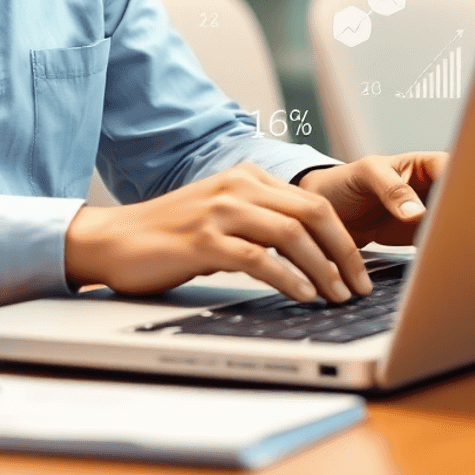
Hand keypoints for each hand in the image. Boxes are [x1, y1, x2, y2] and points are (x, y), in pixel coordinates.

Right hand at [65, 162, 373, 303]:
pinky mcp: (203, 240)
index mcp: (247, 177)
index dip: (344, 238)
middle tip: (359, 287)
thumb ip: (259, 222)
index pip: (313, 202)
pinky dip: (287, 277)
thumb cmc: (169, 235)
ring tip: (337, 296)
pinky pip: (258, 257)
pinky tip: (302, 295)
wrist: (113, 239)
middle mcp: (237, 186)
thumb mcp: (221, 215)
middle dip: (344, 253)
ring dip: (323, 269)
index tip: (360, 270)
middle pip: (312, 212)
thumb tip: (309, 254)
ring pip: (291, 233)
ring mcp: (220, 210)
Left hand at [297, 152, 447, 246]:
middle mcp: (431, 189)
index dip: (462, 183)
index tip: (461, 201)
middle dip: (464, 213)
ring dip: (455, 235)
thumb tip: (417, 211)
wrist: (328, 213)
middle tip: (461, 230)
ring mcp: (428, 215)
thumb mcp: (366, 175)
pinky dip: (440, 252)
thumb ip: (390, 188)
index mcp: (423, 166)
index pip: (452, 169)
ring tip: (454, 247)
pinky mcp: (420, 239)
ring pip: (452, 224)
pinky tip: (440, 260)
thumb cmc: (344, 182)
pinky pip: (437, 245)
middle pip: (459, 200)